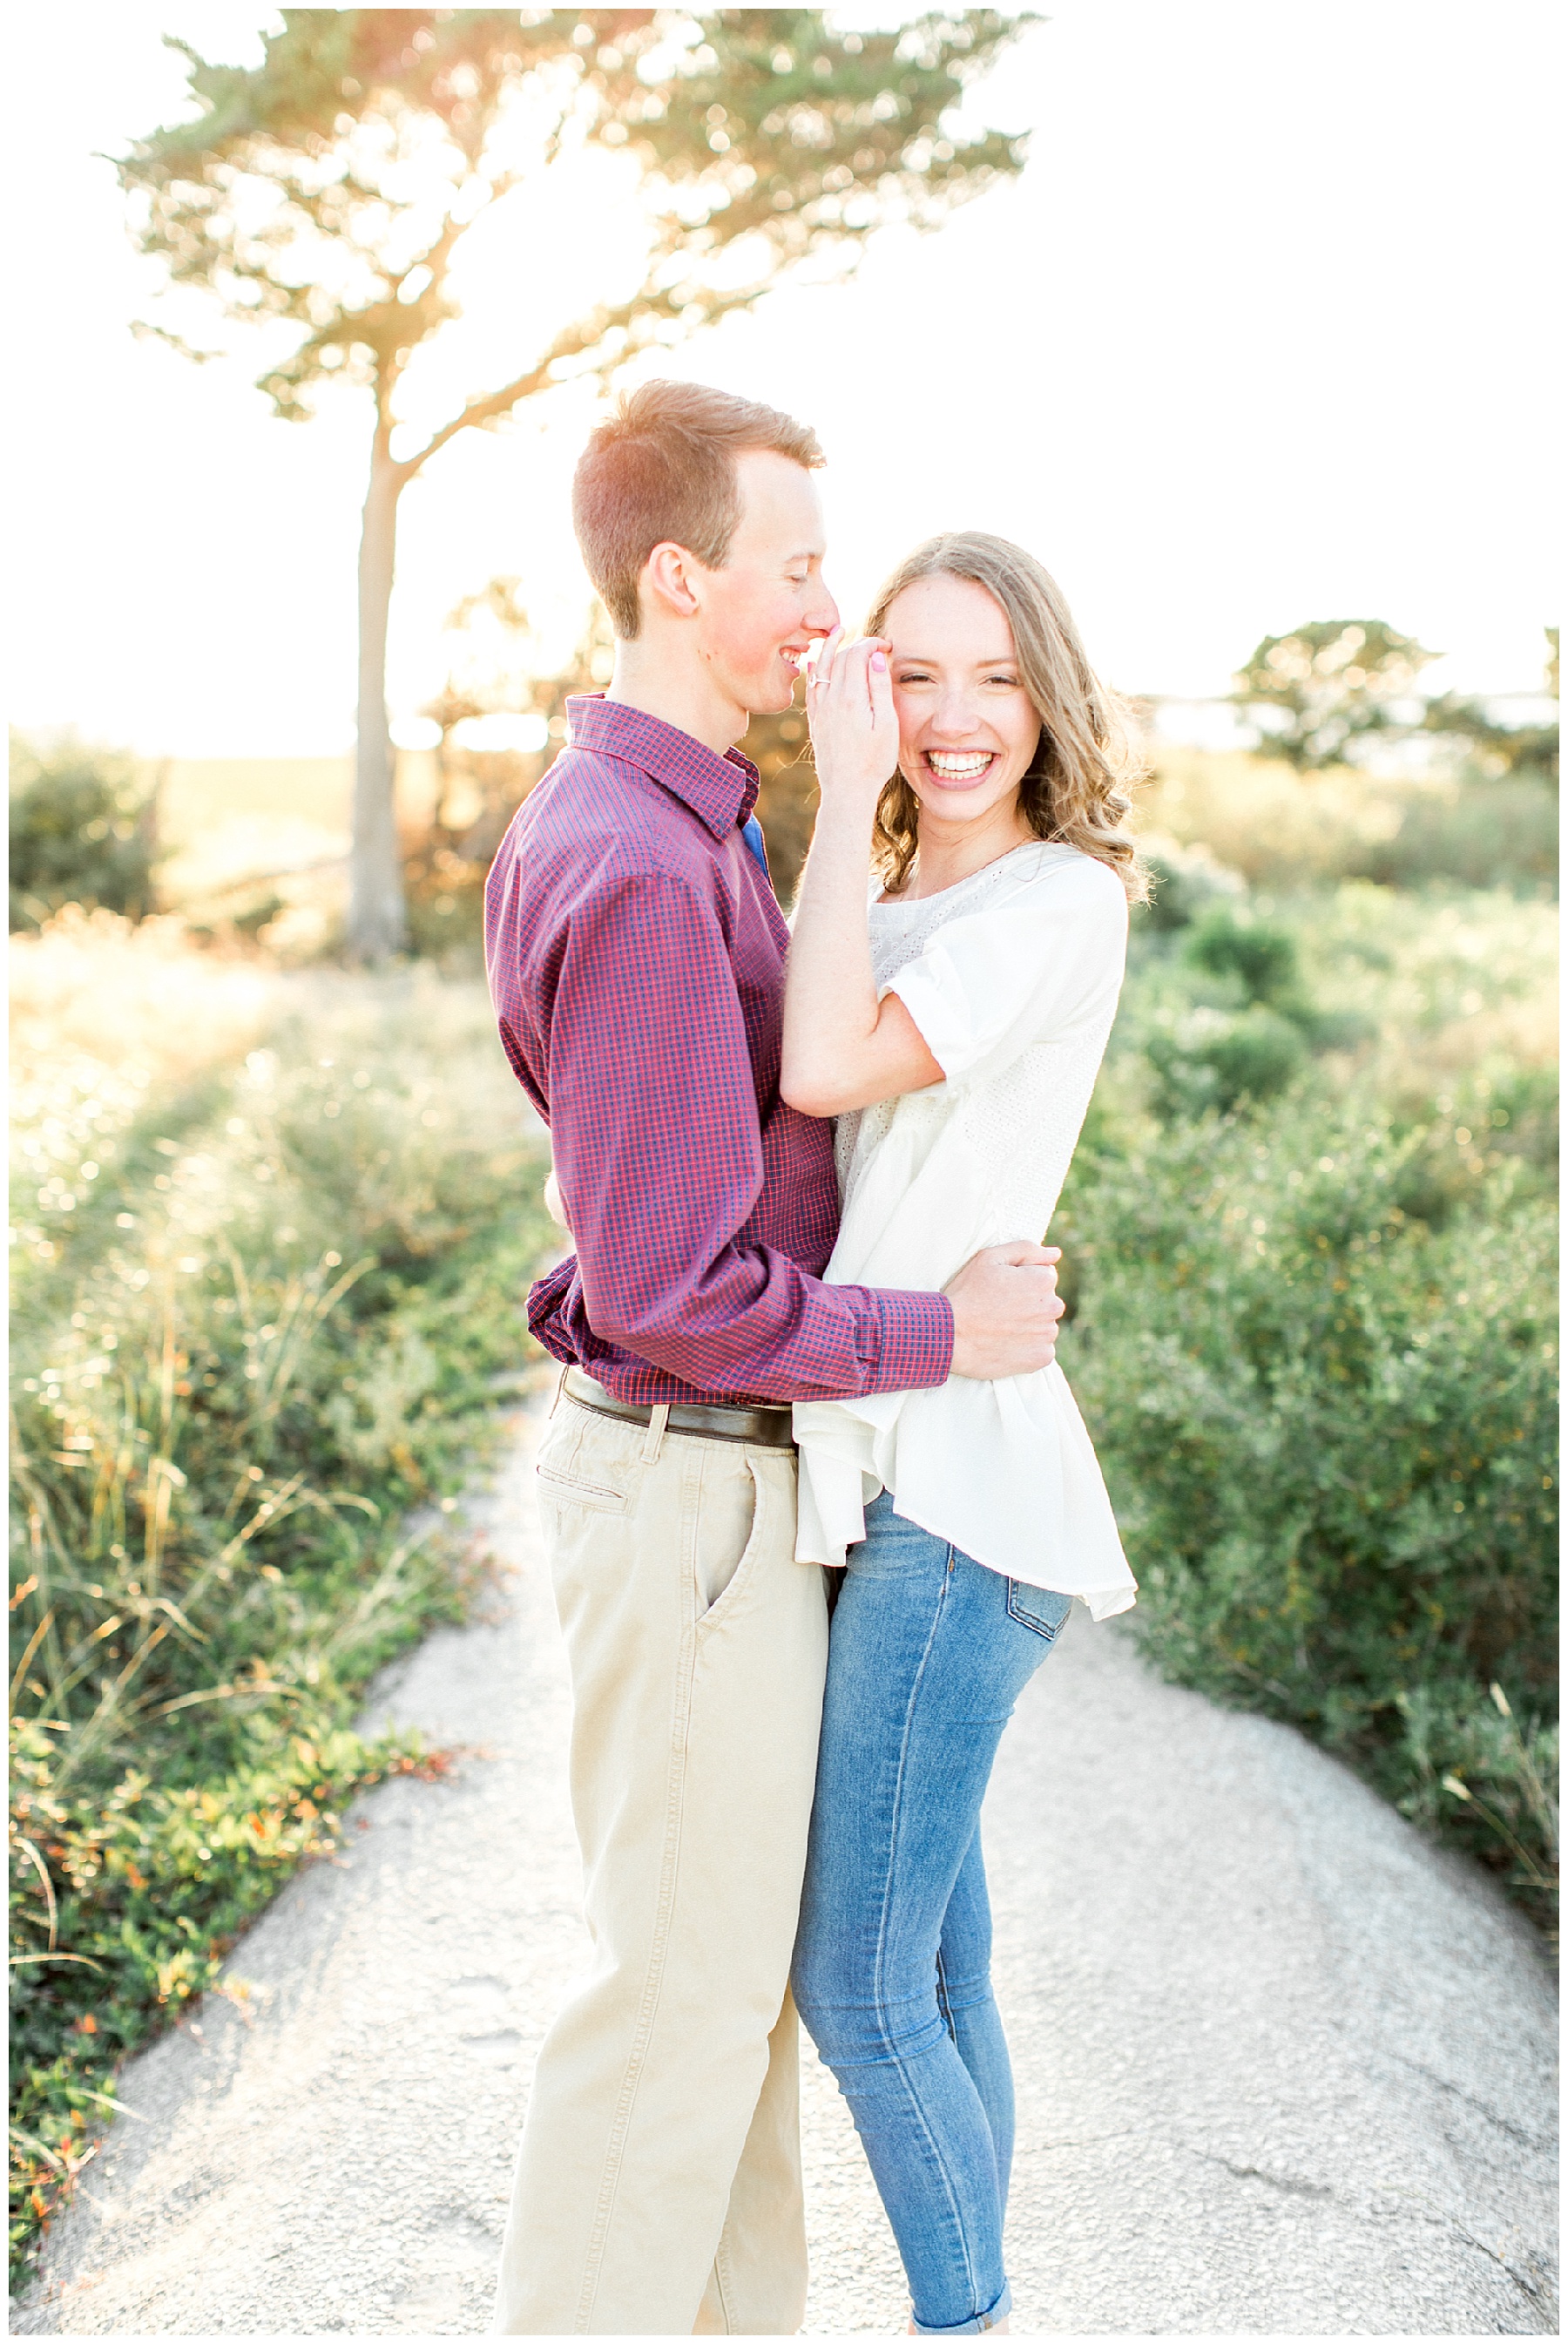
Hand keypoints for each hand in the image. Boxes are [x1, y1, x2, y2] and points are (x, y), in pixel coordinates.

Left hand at [806, 629, 898, 803]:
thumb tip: (875, 657)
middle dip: (857, 644)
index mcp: (852, 697)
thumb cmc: (874, 762)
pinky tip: (815, 663)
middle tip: (874, 644)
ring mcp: (820, 709)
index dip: (872, 644)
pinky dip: (815, 670)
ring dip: (830, 648)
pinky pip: (811, 687)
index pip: (858, 654)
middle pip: (840, 658)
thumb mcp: (887, 725)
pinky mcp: (815, 721)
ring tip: (837, 633)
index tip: (887, 646)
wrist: (847, 790)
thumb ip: (880, 689)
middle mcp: (832, 699)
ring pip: (822, 667)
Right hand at [944, 1243, 1064, 1378]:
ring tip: (1000, 1327)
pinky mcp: (1040, 1358)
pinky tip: (1006, 1343)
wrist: (948, 1335)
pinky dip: (1028, 1347)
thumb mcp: (989, 1259)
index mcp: (1043, 1280)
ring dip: (1029, 1325)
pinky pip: (1041, 1349)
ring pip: (1044, 1325)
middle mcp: (1052, 1307)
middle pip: (1046, 1301)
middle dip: (1029, 1302)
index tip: (1001, 1289)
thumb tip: (1055, 1254)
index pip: (1044, 1275)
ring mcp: (1047, 1335)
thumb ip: (1026, 1250)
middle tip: (998, 1308)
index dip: (1021, 1280)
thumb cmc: (966, 1293)